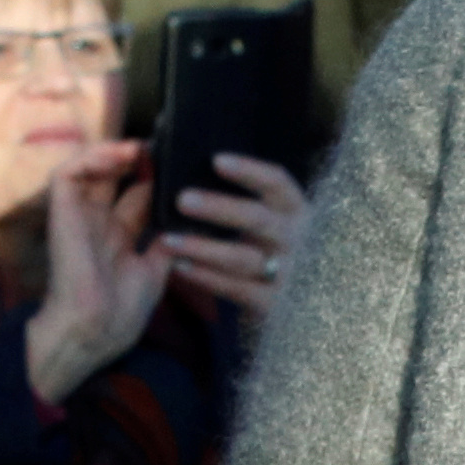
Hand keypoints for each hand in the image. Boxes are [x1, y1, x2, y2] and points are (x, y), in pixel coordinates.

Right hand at [26, 143, 171, 404]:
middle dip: (139, 159)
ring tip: (142, 147)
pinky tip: (119, 155)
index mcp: (119, 237)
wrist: (94, 329)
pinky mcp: (61, 210)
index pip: (137, 195)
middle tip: (165, 145)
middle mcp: (99, 221)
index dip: (156, 177)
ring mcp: (79, 215)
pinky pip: (69, 173)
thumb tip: (188, 222)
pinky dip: (92, 158)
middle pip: (116, 177)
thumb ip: (166, 243)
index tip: (181, 163)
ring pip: (90, 168)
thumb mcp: (156, 271)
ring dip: (115, 153)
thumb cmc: (122, 311)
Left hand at [159, 151, 306, 320]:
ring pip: (243, 258)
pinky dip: (207, 277)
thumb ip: (239, 199)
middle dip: (220, 208)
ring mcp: (288, 274)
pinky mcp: (274, 304)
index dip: (250, 171)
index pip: (278, 184)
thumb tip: (188, 168)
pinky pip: (237, 289)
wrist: (296, 303)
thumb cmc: (267, 249)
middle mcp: (296, 240)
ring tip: (168, 240)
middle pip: (259, 219)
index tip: (216, 161)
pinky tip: (179, 267)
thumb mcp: (267, 221)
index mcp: (295, 211)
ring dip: (203, 247)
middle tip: (182, 200)